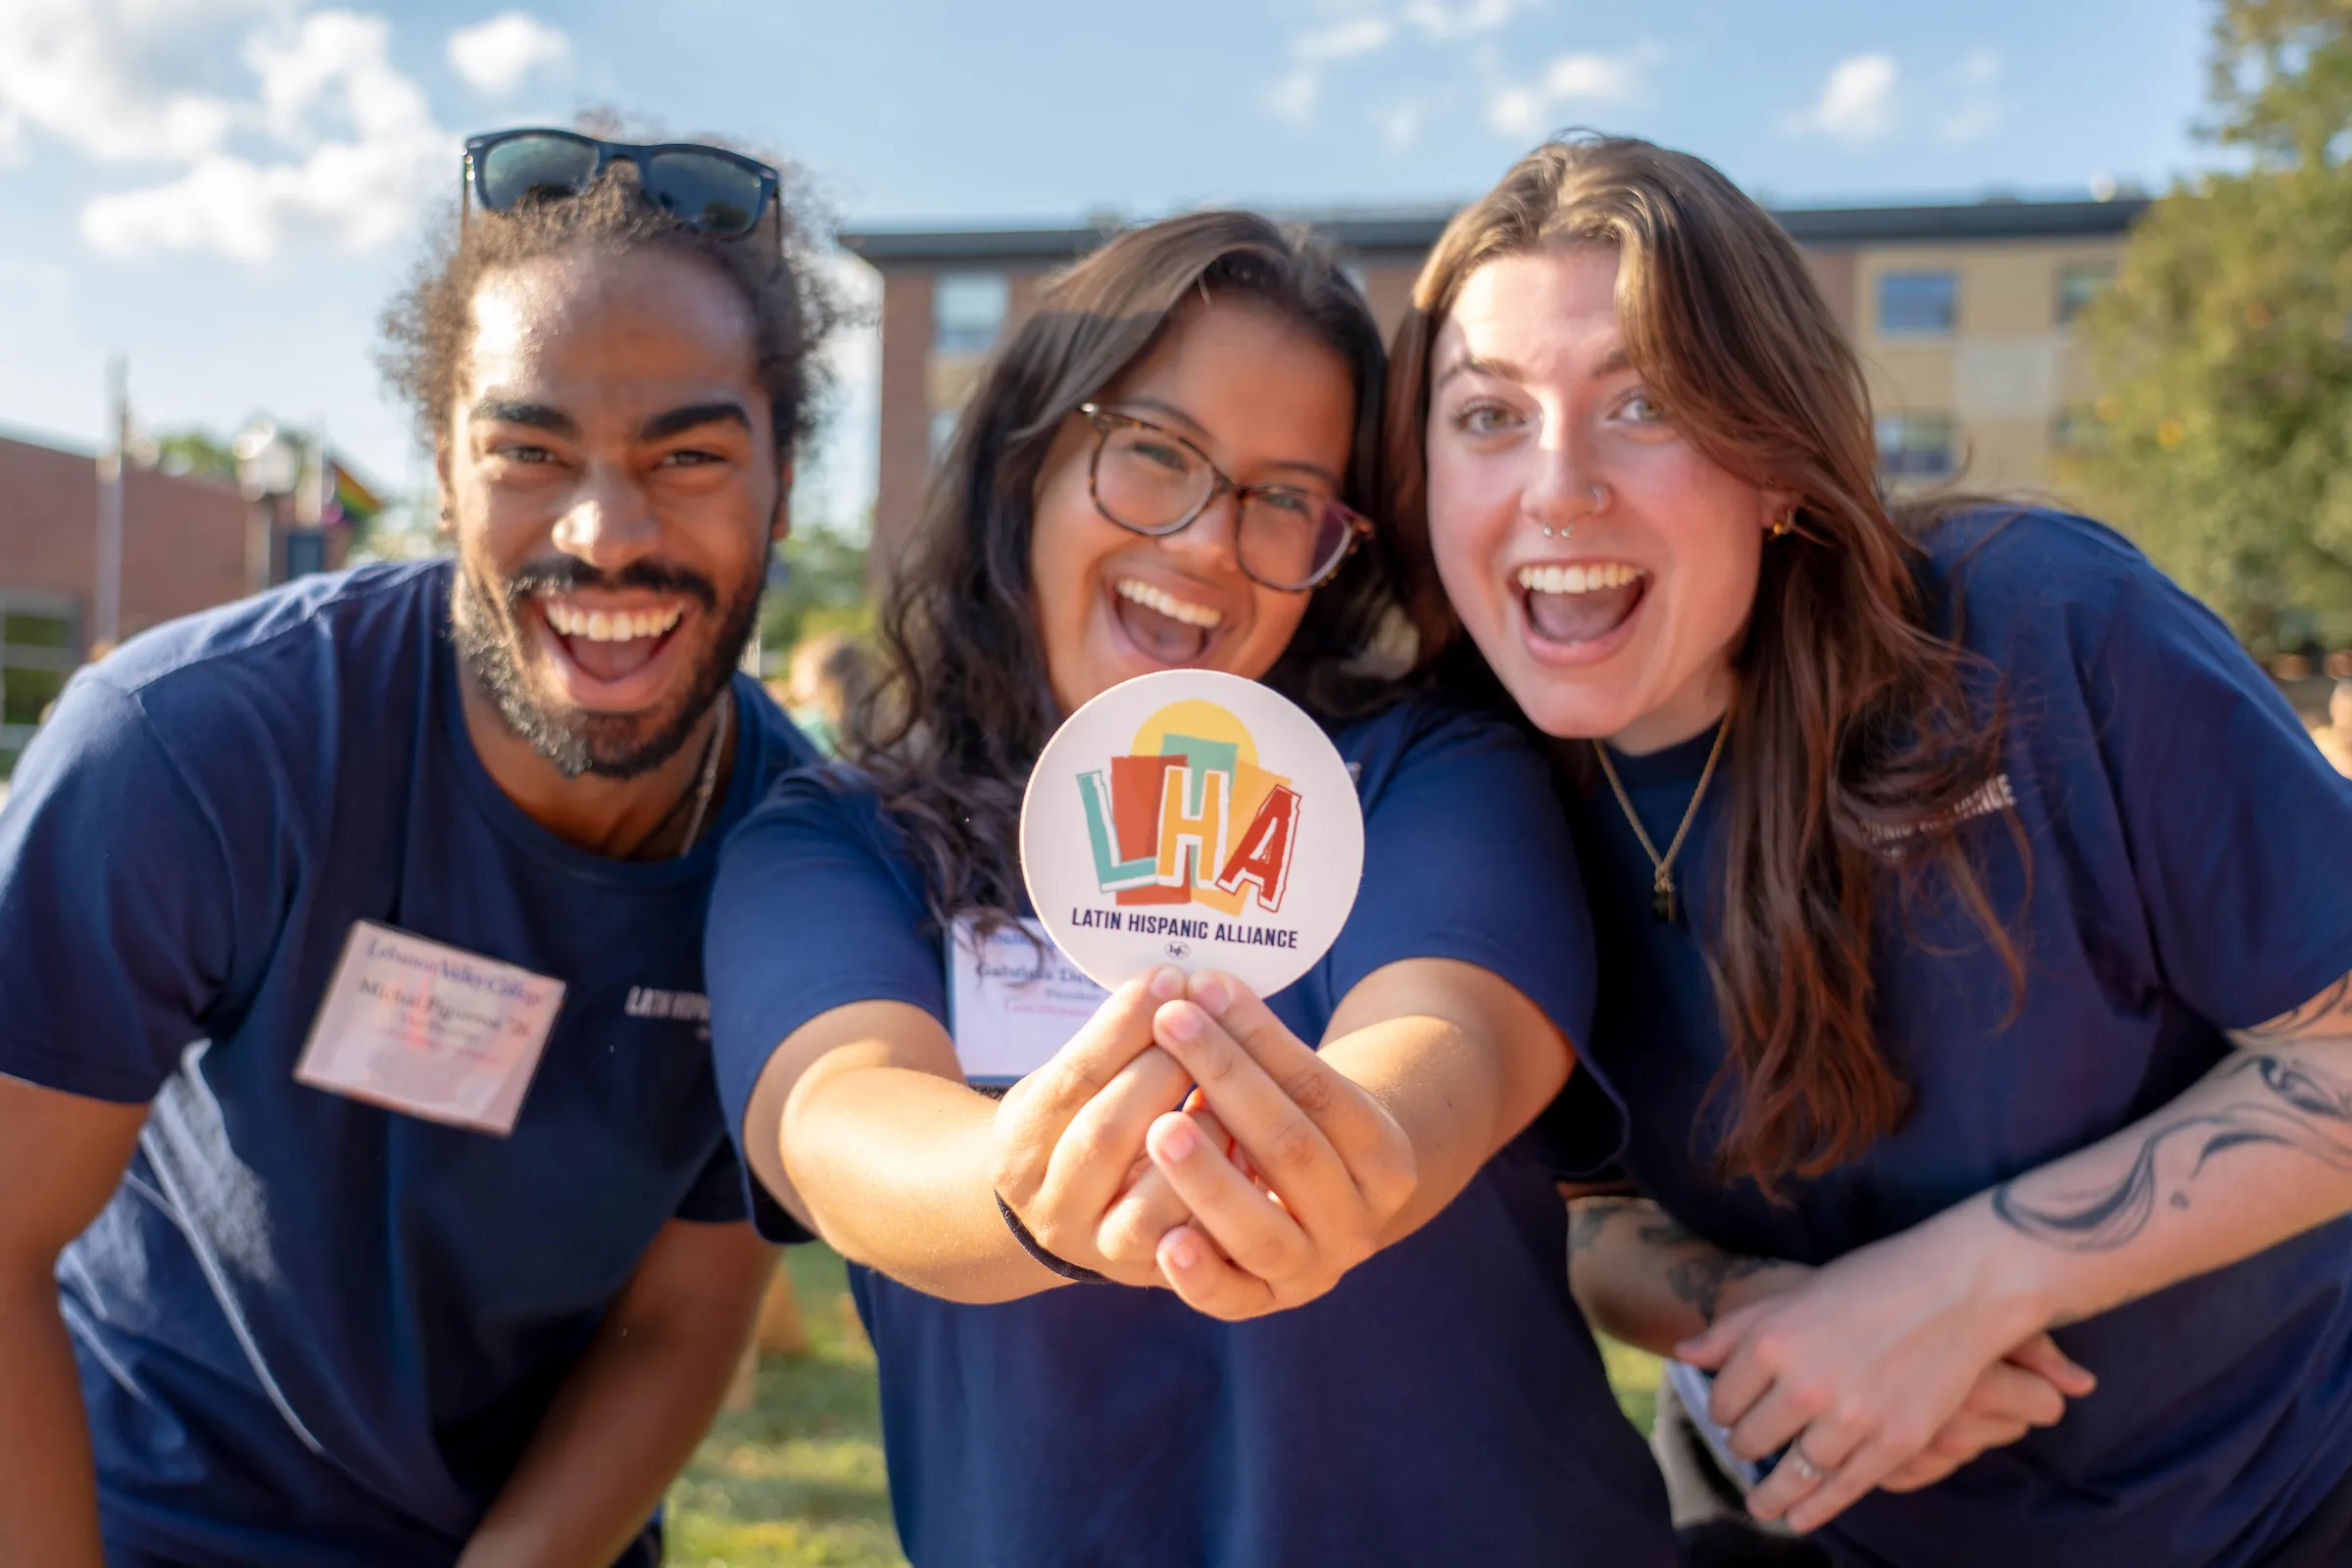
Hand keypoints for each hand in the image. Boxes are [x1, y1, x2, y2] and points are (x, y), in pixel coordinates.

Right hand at [989, 966, 1199, 1287]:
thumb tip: (1176, 980)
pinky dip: (1222, 1197)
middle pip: (1106, 1135)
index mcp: (1020, 1141)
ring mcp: (1099, 1248)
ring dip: (1200, 1145)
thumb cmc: (1080, 1121)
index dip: (1124, 1025)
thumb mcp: (1072, 1082)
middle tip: (1207, 1025)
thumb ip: (1114, 1044)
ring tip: (1230, 1097)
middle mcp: (1050, 1203)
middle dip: (1163, 1074)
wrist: (1062, 1212)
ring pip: (1150, 1206)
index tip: (1169, 975)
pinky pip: (1192, 1251)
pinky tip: (1247, 1149)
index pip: (1073, 1078)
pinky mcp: (1149, 1276)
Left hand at [1139, 970, 1417, 1319]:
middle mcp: (1359, 1220)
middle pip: (1291, 1148)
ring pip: (1260, 1227)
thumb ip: (1259, 1050)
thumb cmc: (1297, 1123)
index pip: (1319, 1088)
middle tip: (1171, 1026)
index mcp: (1385, 1157)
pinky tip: (1165, 1242)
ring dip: (1207, 1177)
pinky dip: (1199, 1274)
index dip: (1260, 1037)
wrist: (1322, 1205)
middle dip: (1227, 1079)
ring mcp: (1314, 1269)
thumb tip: (1196, 983)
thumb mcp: (1301, 1089)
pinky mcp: (1264, 1303)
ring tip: (1159, 1128)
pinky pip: (1231, 1298)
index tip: (1205, 986)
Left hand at [1676, 1224, 2090, 1533]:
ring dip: (1770, 1492)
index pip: (1723, 1400)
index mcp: (1772, 1341)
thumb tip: (1683, 1356)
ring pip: (1791, 1472)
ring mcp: (1851, 1418)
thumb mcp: (1795, 1294)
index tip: (1731, 1411)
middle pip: (1750, 1439)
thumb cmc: (1872, 1281)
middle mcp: (1804, 1384)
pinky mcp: (1894, 1443)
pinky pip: (1841, 1489)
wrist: (1958, 1288)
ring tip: (1760, 1503)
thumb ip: (1735, 1329)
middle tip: (1750, 1446)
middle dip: (1745, 1444)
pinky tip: (1797, 1520)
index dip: (1723, 1409)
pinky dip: (1813, 1510)